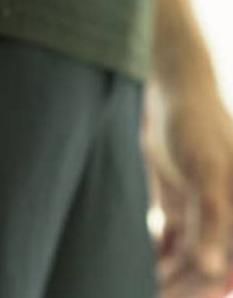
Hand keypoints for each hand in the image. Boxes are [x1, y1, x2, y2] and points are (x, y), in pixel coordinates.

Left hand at [143, 85, 232, 296]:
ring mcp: (204, 211)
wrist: (173, 93)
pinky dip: (163, 252)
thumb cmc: (196, 127)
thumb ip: (211, 219)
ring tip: (145, 282)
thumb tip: (211, 268)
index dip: (205, 286)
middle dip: (185, 283)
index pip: (227, 265)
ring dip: (171, 271)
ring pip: (190, 255)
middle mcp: (227, 217)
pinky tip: (149, 259)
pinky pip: (175, 238)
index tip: (175, 297)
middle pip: (207, 265)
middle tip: (154, 294)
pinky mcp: (183, 204)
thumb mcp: (205, 171)